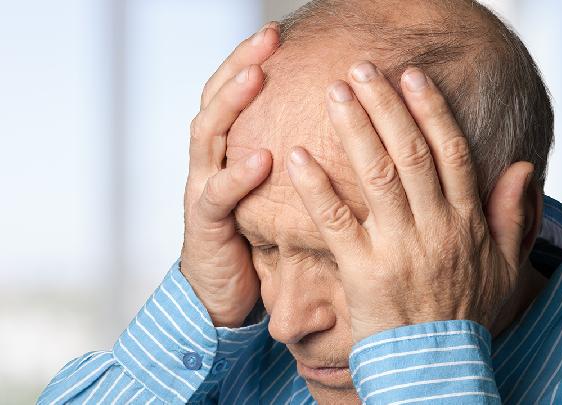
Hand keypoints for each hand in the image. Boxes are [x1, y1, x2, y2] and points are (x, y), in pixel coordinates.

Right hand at [180, 23, 278, 326]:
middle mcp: (210, 161)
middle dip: (240, 65)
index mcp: (227, 149)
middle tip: (267, 37)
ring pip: (207, 135)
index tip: (278, 31)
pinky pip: (217, 195)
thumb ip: (288, 158)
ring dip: (231, 103)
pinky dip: (237, 175)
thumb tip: (336, 126)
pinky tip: (260, 159)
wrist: (224, 290)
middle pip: (215, 99)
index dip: (251, 59)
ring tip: (255, 77)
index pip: (234, 93)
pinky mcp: (204, 224)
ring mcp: (202, 189)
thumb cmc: (253, 235)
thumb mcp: (271, 190)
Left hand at [286, 61, 534, 341]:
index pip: (451, 153)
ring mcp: (399, 249)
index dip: (432, 110)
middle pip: (412, 153)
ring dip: (356, 130)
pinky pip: (337, 222)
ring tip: (336, 93)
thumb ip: (514, 215)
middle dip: (387, 106)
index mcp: (466, 222)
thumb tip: (523, 168)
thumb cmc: (468, 314)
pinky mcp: (364, 272)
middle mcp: (435, 228)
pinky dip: (318, 187)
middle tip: (363, 70)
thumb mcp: (506, 267)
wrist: (438, 367)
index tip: (413, 77)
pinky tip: (298, 156)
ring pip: (378, 177)